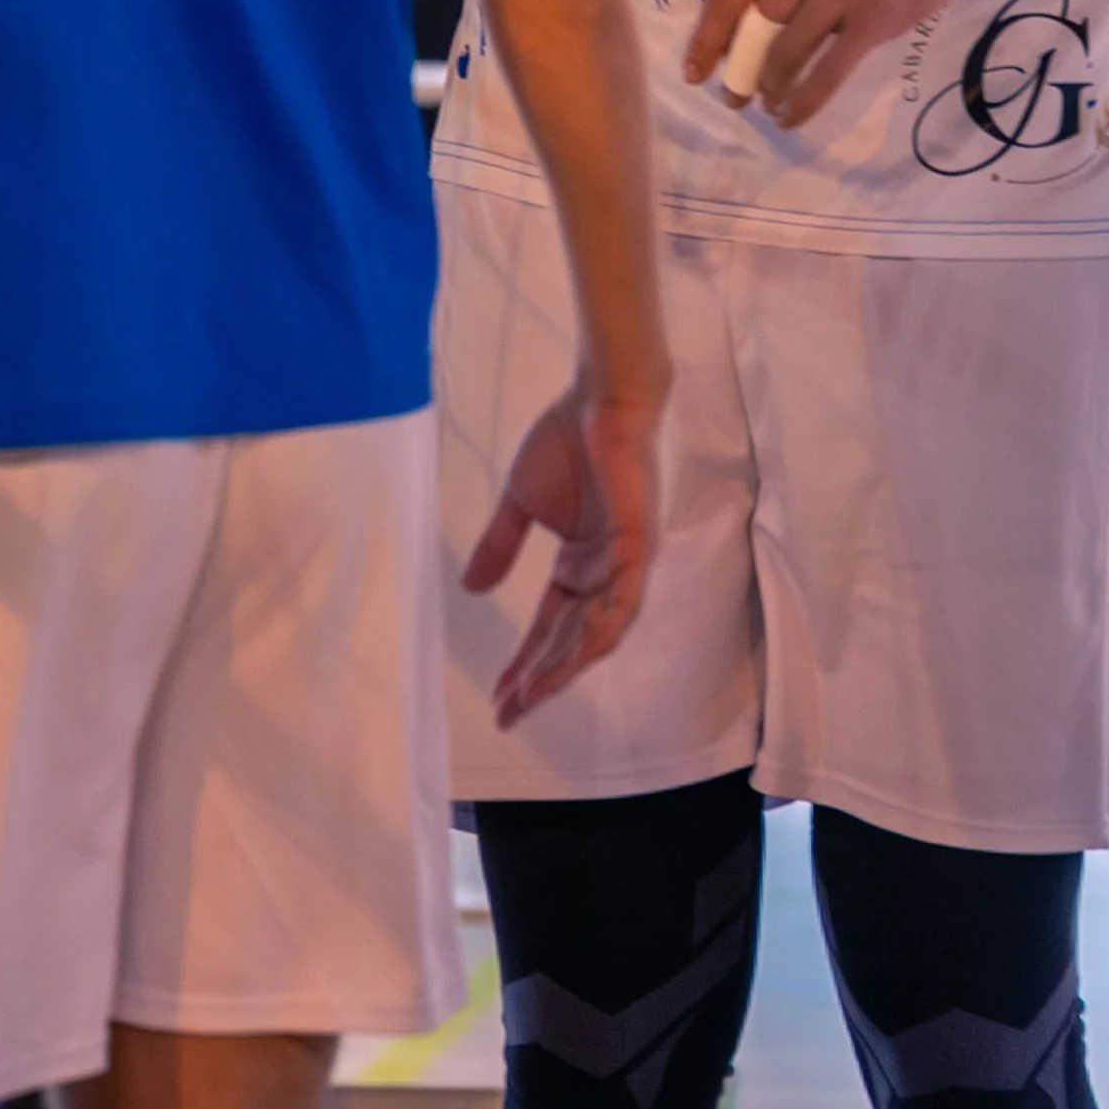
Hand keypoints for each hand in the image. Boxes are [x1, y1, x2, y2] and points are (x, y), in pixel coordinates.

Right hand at [462, 378, 661, 727]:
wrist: (600, 397)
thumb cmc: (566, 439)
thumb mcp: (521, 500)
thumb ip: (501, 545)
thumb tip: (471, 590)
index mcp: (580, 564)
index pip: (551, 626)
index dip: (524, 662)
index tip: (497, 696)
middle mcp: (604, 573)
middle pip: (571, 640)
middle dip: (540, 678)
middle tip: (506, 711)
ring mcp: (624, 562)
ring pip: (598, 633)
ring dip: (565, 666)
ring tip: (531, 695)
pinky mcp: (638, 546)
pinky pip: (623, 601)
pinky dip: (602, 631)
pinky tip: (578, 658)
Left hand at [684, 0, 1014, 129]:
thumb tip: (746, 16)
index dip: (707, 38)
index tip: (694, 73)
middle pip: (755, 30)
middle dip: (740, 72)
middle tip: (734, 97)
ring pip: (787, 55)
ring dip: (772, 89)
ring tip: (769, 105)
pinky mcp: (875, 19)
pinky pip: (828, 73)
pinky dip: (804, 101)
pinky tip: (792, 115)